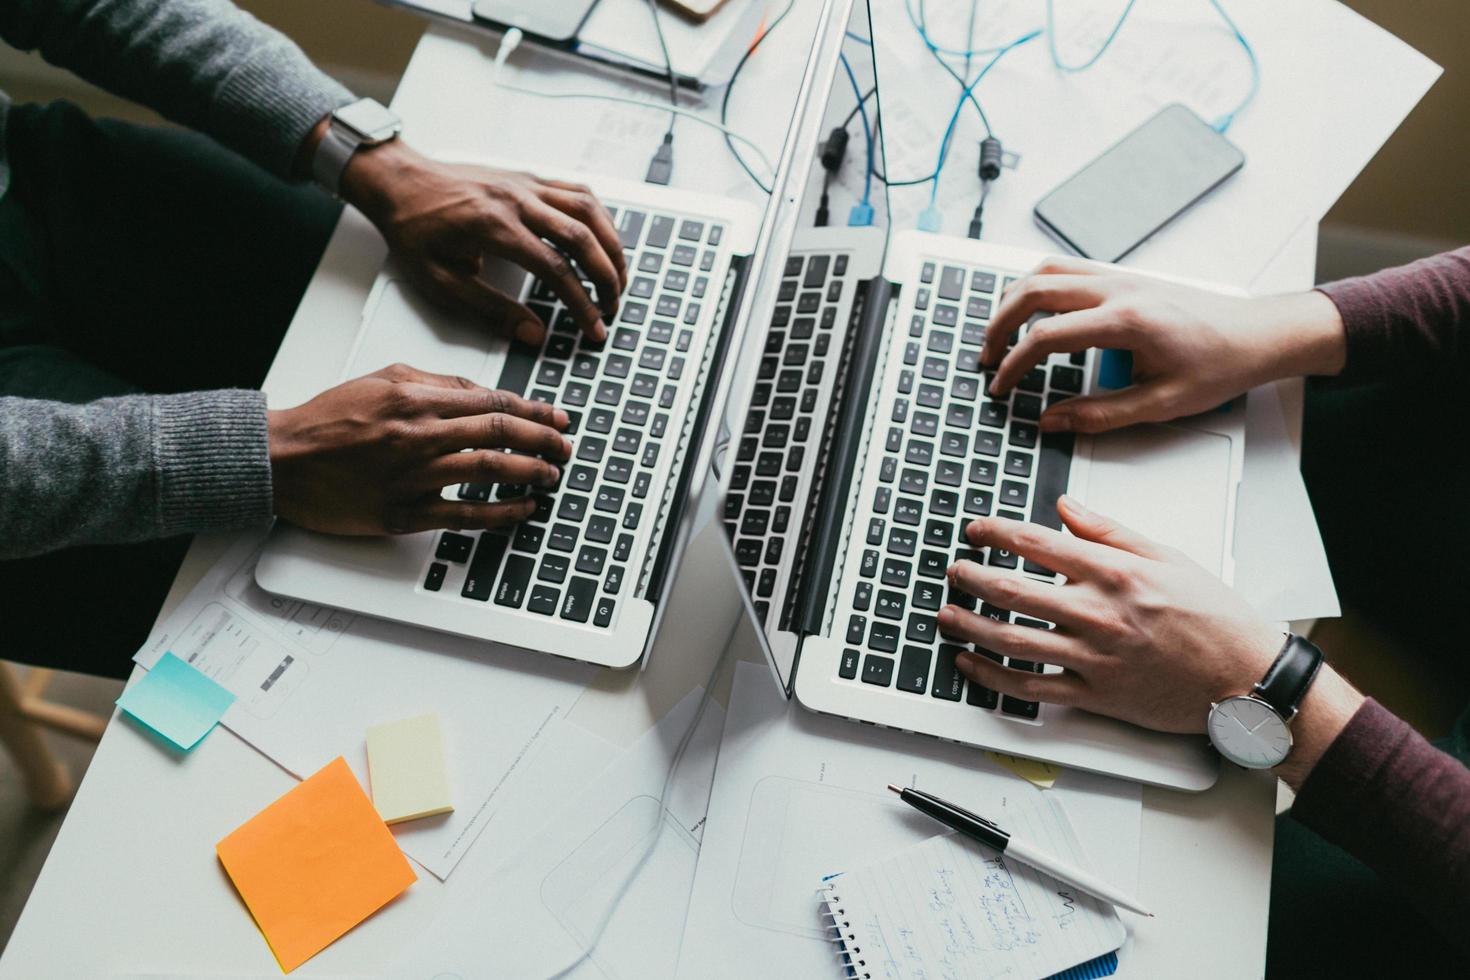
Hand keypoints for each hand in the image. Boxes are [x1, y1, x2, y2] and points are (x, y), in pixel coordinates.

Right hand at [267, 363, 570, 534]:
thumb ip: (436, 381)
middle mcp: (419, 436)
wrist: (281, 460)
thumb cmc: (328, 419)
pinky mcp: (402, 514)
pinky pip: (465, 515)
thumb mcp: (382, 379)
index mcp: (416, 399)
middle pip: (500, 434)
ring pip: (489, 472)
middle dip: (543, 440)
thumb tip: (483, 390)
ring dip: (530, 473)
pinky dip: (501, 513)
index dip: (534, 412)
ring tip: (551, 475)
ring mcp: (412, 477)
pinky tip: (523, 509)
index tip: (558, 418)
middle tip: (566, 447)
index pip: (492, 402)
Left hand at [340, 141, 626, 345]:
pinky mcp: (529, 177)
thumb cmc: (414, 231)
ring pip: (589, 209)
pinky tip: (603, 240)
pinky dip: (599, 216)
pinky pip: (577, 190)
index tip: (594, 328)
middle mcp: (516, 200)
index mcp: (494, 227)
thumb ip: (490, 310)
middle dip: (607, 277)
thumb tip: (533, 334)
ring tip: (619, 277)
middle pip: (582, 238)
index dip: (581, 305)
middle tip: (613, 308)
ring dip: (612, 245)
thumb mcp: (441, 281)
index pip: (555, 271)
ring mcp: (526, 183)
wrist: (399, 182)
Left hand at [941, 496, 1287, 733]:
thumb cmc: (1215, 619)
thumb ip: (1110, 531)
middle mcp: (1098, 614)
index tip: (975, 530)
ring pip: (1012, 641)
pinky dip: (992, 677)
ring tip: (946, 614)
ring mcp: (1093, 657)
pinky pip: (1030, 688)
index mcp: (1115, 573)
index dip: (995, 533)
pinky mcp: (1094, 695)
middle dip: (971, 578)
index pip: (1037, 543)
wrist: (1246, 679)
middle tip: (953, 570)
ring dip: (970, 626)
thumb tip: (1065, 507)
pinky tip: (969, 663)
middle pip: (1012, 591)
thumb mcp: (1167, 557)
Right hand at [979, 257, 1346, 433]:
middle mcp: (1118, 289)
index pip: (1046, 337)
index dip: (1013, 365)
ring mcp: (1120, 277)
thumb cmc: (1220, 365)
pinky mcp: (1124, 277)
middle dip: (999, 324)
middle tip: (986, 357)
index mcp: (1126, 321)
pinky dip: (1038, 287)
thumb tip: (1051, 420)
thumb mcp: (1161, 404)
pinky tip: (1033, 313)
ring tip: (999, 332)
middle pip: (1034, 291)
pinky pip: (1066, 269)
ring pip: (1046, 270)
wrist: (1259, 334)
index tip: (1001, 387)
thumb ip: (1099, 415)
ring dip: (1014, 299)